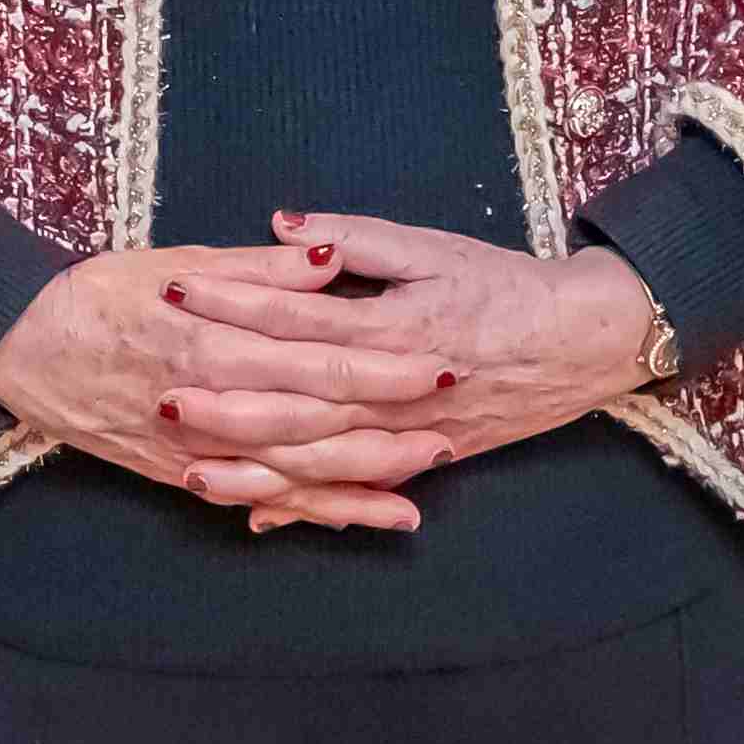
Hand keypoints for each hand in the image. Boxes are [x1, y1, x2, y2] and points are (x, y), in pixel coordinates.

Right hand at [0, 243, 448, 535]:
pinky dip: (310, 511)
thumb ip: (259, 268)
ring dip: (360, 481)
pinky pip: (260, 500)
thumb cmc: (99, 293)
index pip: (318, 358)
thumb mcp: (178, 260)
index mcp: (215, 340)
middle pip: (317, 423)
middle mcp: (210, 404)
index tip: (439, 361)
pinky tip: (360, 518)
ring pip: (293, 473)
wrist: (21, 346)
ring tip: (422, 484)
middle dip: (389, 428)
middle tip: (452, 426)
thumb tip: (328, 256)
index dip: (383, 365)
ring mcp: (197, 449)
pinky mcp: (183, 475)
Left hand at [159, 212, 677, 531]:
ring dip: (253, 467)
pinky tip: (254, 515)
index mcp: (390, 325)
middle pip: (296, 401)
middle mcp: (394, 389)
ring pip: (319, 460)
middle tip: (160, 396)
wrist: (583, 341)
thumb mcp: (433, 247)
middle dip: (225, 401)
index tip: (174, 291)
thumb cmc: (504, 284)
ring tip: (189, 468)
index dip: (231, 302)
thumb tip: (282, 228)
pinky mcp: (422, 461)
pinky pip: (352, 491)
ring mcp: (408, 434)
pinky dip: (305, 506)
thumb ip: (355, 239)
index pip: (293, 313)